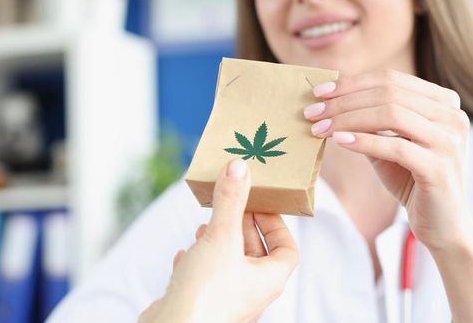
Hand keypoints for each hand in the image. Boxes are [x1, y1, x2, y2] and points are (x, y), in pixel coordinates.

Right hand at [139, 160, 297, 322]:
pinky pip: (205, 279)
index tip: (258, 204)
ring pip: (230, 265)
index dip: (276, 224)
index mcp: (269, 279)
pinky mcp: (201, 304)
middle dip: (242, 227)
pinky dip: (197, 262)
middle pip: (257, 254)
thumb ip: (230, 202)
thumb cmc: (206, 291)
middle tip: (230, 206)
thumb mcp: (221, 237)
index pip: (288, 248)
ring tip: (204, 226)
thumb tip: (239, 167)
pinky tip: (184, 253)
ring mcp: (227, 300)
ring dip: (218, 243)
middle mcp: (252, 292)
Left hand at [302, 70, 472, 250]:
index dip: (351, 83)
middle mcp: (453, 116)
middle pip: (388, 93)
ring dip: (347, 118)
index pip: (391, 80)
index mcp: (444, 103)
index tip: (318, 92)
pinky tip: (338, 141)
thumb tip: (328, 102)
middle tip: (311, 112)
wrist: (442, 225)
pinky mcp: (440, 168)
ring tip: (318, 128)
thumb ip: (368, 122)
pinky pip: (395, 147)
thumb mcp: (388, 144)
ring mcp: (450, 141)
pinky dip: (363, 141)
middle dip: (344, 101)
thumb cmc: (412, 180)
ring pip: (391, 114)